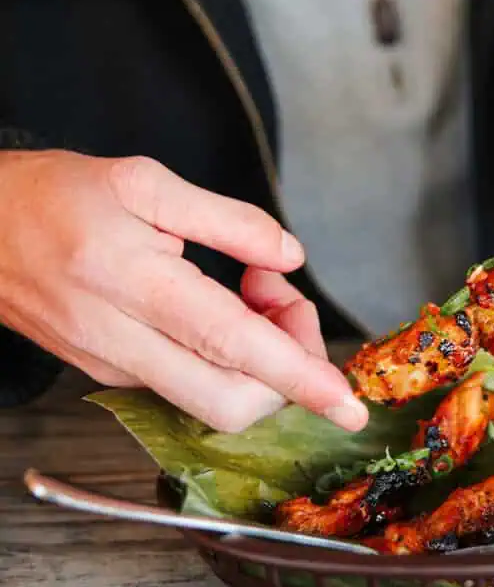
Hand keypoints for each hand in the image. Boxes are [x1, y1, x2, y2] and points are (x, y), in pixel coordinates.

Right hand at [0, 150, 367, 431]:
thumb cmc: (54, 196)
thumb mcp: (143, 181)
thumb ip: (228, 220)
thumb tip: (289, 256)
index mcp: (134, 284)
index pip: (234, 347)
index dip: (299, 378)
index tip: (347, 405)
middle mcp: (123, 342)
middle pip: (232, 400)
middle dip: (288, 369)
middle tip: (284, 299)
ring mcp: (115, 368)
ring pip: (214, 401)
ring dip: (261, 361)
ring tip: (253, 292)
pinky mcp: (111, 376)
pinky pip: (191, 387)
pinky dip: (230, 360)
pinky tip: (223, 310)